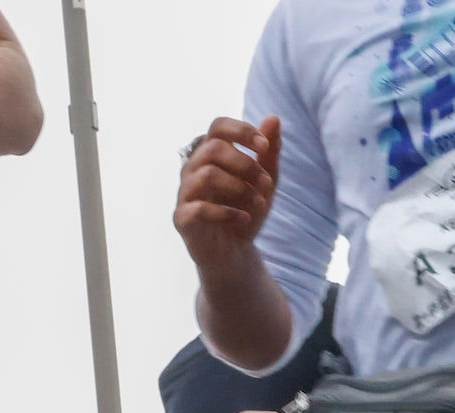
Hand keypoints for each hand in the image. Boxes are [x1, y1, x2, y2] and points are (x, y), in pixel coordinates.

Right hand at [174, 116, 280, 271]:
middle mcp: (193, 170)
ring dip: (239, 187)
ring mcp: (185, 194)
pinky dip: (227, 213)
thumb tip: (273, 118)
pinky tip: (244, 220)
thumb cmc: (245, 211)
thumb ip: (269, 152)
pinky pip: (198, 208)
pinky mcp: (182, 219)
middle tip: (266, 182)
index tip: (264, 146)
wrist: (235, 252)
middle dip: (245, 163)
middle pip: (212, 148)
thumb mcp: (265, 180)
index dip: (241, 131)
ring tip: (258, 203)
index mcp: (211, 155)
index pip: (218, 126)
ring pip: (206, 175)